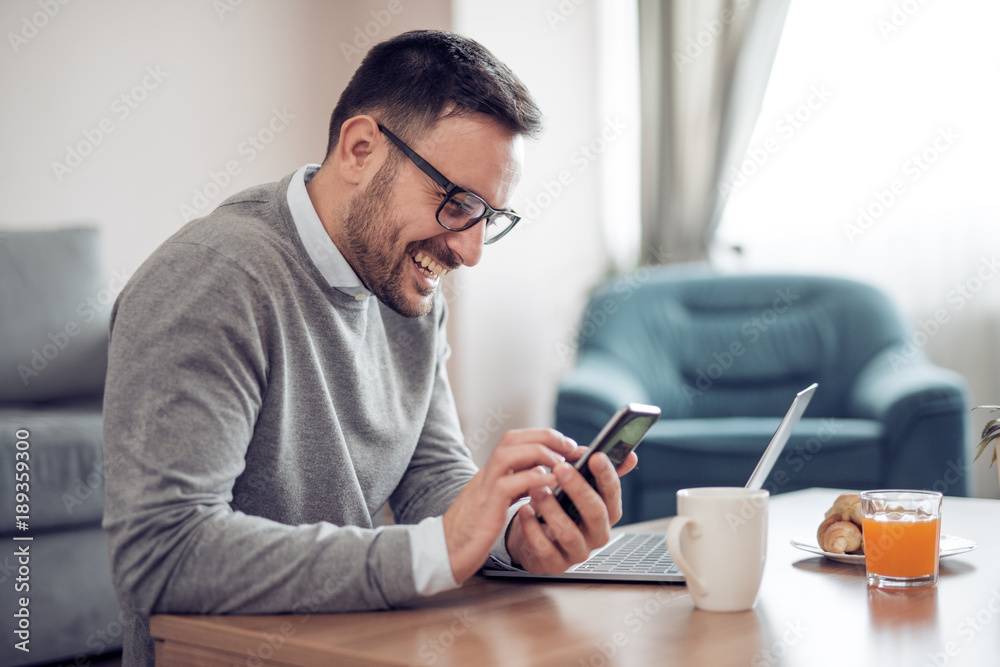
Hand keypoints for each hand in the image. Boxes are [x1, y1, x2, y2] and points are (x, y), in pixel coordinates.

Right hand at [442, 428, 576, 582]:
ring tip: (562, 463)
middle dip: (545, 437)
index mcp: (491, 472)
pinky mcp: (486, 507)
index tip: (567, 445)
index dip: (543, 437)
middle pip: (512, 439)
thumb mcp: (497, 501)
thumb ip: (517, 485)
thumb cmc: (474, 529)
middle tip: (571, 448)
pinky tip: (551, 483)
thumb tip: (542, 473)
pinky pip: (508, 485)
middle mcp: (487, 474)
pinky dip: (532, 479)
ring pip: (508, 454)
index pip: (514, 439)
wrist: (445, 550)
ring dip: (539, 453)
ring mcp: (484, 488)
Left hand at [506, 447, 637, 574]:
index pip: (613, 494)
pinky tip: (524, 511)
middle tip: (561, 468)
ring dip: (552, 509)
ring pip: (569, 533)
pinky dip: (532, 528)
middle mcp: (597, 534)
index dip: (606, 475)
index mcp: (608, 513)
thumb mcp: (581, 488)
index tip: (595, 456)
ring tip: (536, 489)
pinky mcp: (555, 563)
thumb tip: (630, 456)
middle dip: (579, 489)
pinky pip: (545, 548)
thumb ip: (599, 471)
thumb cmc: (563, 508)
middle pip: (595, 513)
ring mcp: (577, 552)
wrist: (537, 537)